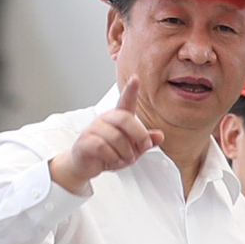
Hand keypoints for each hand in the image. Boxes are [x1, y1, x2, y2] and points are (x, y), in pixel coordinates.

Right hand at [49, 77, 162, 193]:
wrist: (85, 165)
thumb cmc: (107, 154)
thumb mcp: (132, 149)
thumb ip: (145, 142)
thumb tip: (160, 136)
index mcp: (117, 119)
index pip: (125, 101)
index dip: (130, 90)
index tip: (136, 79)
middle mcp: (105, 120)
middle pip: (124, 118)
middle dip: (139, 134)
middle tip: (143, 147)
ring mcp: (93, 129)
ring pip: (115, 137)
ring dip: (125, 153)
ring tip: (124, 159)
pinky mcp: (84, 141)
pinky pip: (102, 147)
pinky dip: (112, 158)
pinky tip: (112, 161)